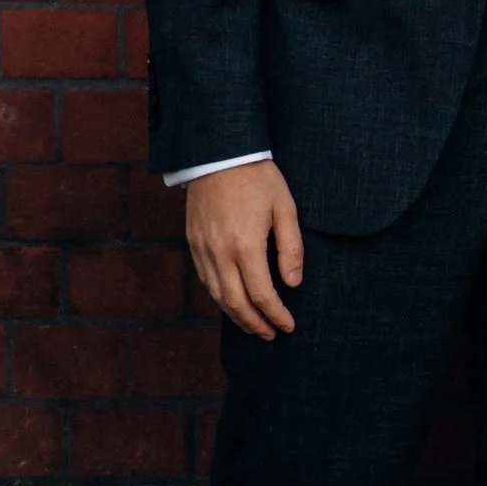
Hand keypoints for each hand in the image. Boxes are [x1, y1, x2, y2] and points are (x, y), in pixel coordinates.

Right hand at [184, 159, 303, 340]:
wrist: (218, 152)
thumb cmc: (257, 177)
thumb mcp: (284, 207)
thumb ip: (291, 248)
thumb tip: (292, 282)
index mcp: (245, 245)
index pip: (262, 295)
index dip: (276, 315)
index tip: (288, 325)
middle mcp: (220, 252)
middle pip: (236, 303)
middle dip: (256, 324)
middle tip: (271, 334)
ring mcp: (203, 248)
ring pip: (217, 296)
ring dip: (236, 316)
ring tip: (254, 325)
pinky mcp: (193, 242)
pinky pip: (205, 280)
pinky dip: (220, 297)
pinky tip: (233, 301)